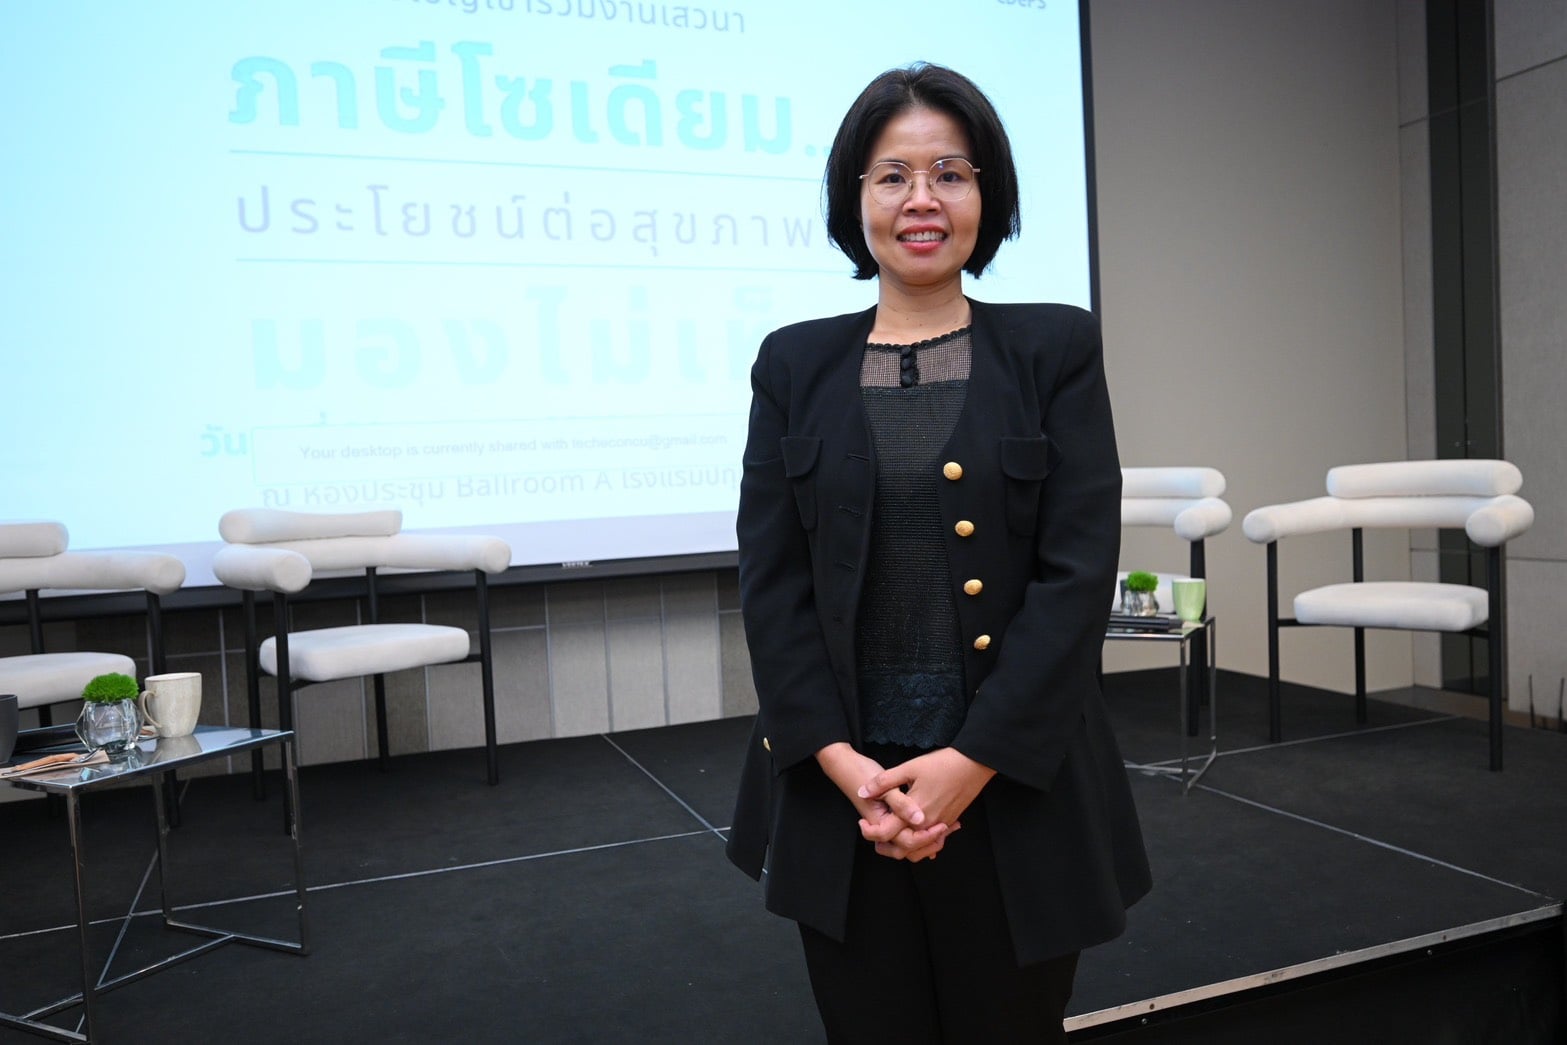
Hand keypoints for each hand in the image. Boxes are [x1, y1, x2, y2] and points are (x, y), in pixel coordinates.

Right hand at [815, 742, 951, 858]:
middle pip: (907, 850)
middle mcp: (883, 827)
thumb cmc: (863, 773)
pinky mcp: (888, 818)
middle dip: (929, 844)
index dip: (925, 838)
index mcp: (881, 822)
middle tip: (946, 829)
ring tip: (947, 828)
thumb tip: (919, 819)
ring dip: (927, 841)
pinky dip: (922, 833)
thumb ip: (901, 804)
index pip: (906, 842)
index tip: (941, 825)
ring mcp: (885, 823)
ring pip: (908, 845)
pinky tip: (937, 823)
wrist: (845, 766)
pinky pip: (907, 833)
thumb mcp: (885, 785)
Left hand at [857, 747, 994, 857]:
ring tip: (890, 835)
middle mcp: (928, 825)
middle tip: (872, 834)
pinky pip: (933, 841)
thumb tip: (862, 792)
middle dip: (885, 847)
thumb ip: (884, 782)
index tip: (862, 822)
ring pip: (919, 849)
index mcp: (914, 813)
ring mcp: (941, 825)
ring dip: (904, 848)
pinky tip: (913, 831)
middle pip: (902, 849)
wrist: (975, 764)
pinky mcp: (949, 822)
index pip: (886, 833)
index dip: (869, 831)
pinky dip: (921, 842)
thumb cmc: (942, 764)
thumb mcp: (909, 768)